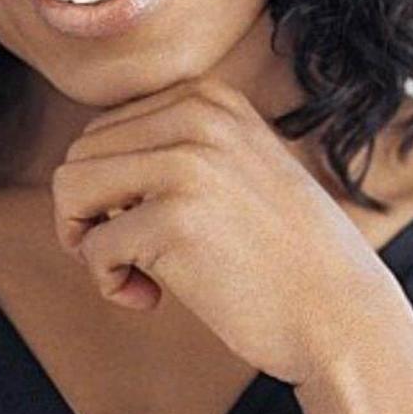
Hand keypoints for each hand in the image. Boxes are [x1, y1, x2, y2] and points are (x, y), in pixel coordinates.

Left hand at [51, 75, 412, 387]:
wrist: (342, 315)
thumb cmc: (280, 254)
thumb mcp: (235, 166)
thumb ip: (171, 146)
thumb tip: (78, 162)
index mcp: (208, 97)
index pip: (103, 129)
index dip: (107, 188)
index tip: (145, 225)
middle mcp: (197, 115)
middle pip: (79, 154)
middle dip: (89, 213)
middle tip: (133, 257)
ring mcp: (186, 162)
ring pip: (69, 188)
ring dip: (88, 242)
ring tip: (135, 272)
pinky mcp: (174, 217)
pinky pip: (92, 247)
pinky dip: (108, 282)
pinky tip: (152, 298)